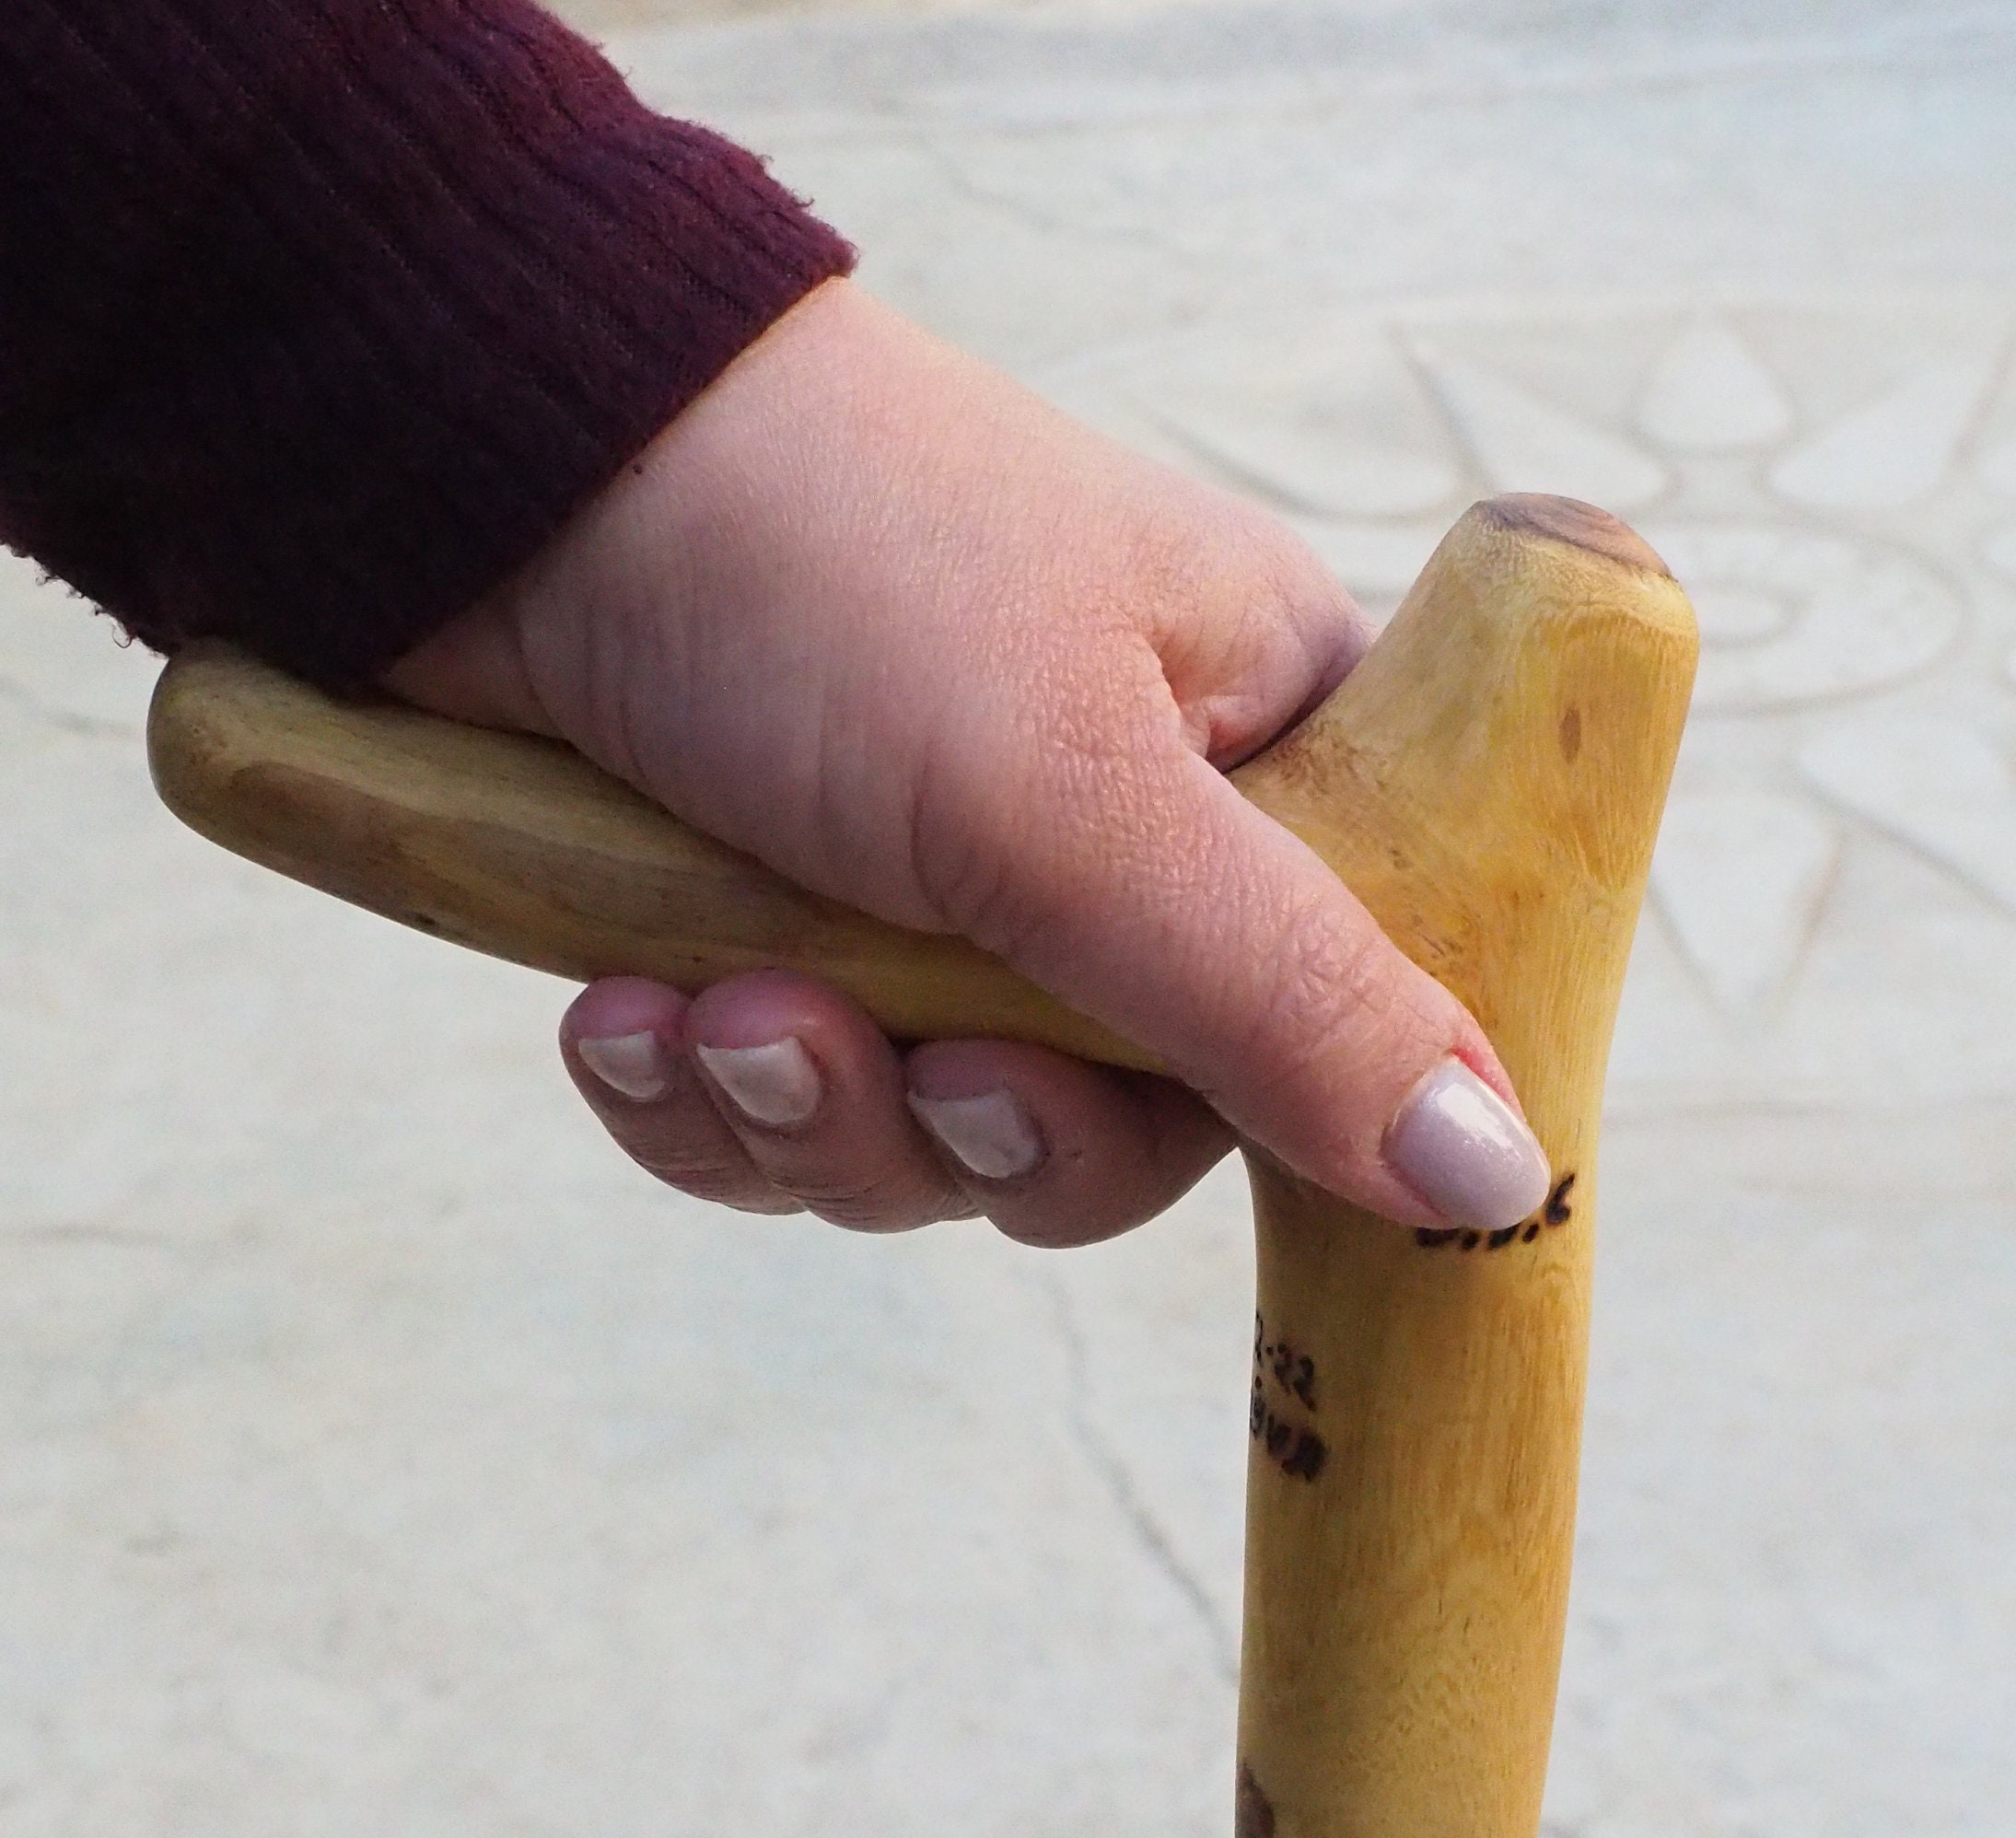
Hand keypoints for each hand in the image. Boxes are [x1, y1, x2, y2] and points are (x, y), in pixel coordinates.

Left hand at [385, 279, 1550, 1248]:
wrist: (498, 464)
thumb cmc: (828, 566)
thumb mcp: (1080, 799)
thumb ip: (1290, 1005)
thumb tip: (1504, 1182)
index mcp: (1265, 758)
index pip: (1344, 1023)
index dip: (1262, 1119)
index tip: (1133, 1112)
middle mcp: (1122, 841)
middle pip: (1118, 1132)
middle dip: (975, 1128)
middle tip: (896, 1056)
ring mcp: (939, 897)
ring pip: (931, 1150)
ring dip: (807, 1118)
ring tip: (709, 1010)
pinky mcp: (779, 937)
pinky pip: (778, 1126)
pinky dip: (699, 1104)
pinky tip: (623, 1017)